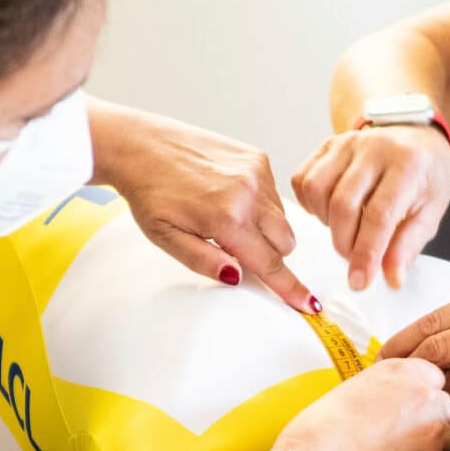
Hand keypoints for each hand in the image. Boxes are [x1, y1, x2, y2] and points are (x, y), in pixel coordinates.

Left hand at [91, 101, 317, 312]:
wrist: (140, 146)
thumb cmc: (149, 192)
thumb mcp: (166, 238)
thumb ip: (203, 261)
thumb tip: (236, 277)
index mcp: (226, 218)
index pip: (270, 263)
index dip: (290, 288)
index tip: (309, 304)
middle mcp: (249, 192)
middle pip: (286, 243)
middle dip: (269, 253)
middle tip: (233, 245)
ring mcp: (256, 171)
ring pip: (282, 218)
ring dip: (264, 227)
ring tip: (225, 215)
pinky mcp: (257, 157)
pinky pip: (274, 194)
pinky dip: (259, 203)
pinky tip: (228, 195)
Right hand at [275, 359, 449, 450]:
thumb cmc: (326, 425)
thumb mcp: (358, 387)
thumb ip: (388, 388)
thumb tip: (396, 401)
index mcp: (409, 371)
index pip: (435, 378)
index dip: (419, 395)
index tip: (405, 406)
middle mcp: (430, 399)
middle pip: (447, 409)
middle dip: (431, 420)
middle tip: (400, 433)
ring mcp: (436, 436)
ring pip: (445, 441)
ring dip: (427, 447)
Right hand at [291, 125, 449, 290]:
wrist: (417, 137)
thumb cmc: (426, 175)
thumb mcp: (431, 211)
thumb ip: (409, 245)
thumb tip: (391, 278)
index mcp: (408, 165)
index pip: (379, 215)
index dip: (366, 254)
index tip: (359, 281)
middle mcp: (375, 148)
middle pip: (343, 205)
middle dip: (344, 243)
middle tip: (355, 257)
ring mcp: (347, 143)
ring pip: (317, 190)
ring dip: (325, 222)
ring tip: (345, 229)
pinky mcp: (328, 145)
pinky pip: (303, 179)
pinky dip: (310, 204)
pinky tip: (329, 212)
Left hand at [377, 288, 449, 419]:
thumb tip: (409, 351)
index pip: (433, 321)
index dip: (400, 344)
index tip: (382, 361)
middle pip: (434, 349)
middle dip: (405, 372)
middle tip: (387, 390)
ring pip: (448, 380)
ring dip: (427, 397)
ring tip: (411, 409)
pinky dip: (449, 418)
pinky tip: (440, 425)